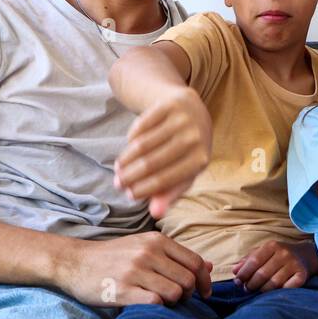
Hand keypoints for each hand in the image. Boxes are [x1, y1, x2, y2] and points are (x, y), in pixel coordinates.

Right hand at [56, 231, 212, 305]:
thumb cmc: (113, 257)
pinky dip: (158, 308)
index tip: (203, 293)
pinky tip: (148, 306)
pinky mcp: (122, 290)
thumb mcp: (145, 247)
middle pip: (188, 280)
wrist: (74, 263)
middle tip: (177, 299)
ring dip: (173, 303)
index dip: (204, 280)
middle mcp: (148, 253)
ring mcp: (135, 271)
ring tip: (162, 302)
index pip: (195, 262)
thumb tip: (209, 266)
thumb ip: (176, 256)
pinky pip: (155, 303)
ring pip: (174, 293)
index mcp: (157, 240)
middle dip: (188, 294)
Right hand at [115, 86, 211, 218]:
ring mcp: (182, 120)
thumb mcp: (185, 171)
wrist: (192, 109)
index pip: (165, 180)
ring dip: (125, 159)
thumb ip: (170, 193)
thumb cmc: (187, 149)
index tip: (128, 195)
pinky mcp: (169, 104)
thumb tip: (155, 214)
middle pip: (150, 163)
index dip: (143, 189)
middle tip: (117, 184)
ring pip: (141, 145)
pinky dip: (131, 139)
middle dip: (129, 176)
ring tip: (118, 168)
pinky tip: (128, 147)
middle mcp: (194, 138)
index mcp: (201, 159)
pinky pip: (139, 126)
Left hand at [231, 240, 317, 291]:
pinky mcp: (302, 276)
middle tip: (247, 289)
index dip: (243, 274)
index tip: (238, 281)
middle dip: (251, 284)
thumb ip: (248, 260)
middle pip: (262, 274)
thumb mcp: (264, 252)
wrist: (308, 255)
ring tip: (258, 291)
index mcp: (272, 245)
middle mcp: (284, 254)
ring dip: (262, 290)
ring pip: (273, 284)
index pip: (253, 261)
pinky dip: (278, 292)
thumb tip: (235, 271)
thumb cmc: (280, 255)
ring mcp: (294, 265)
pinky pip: (286, 289)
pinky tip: (273, 292)